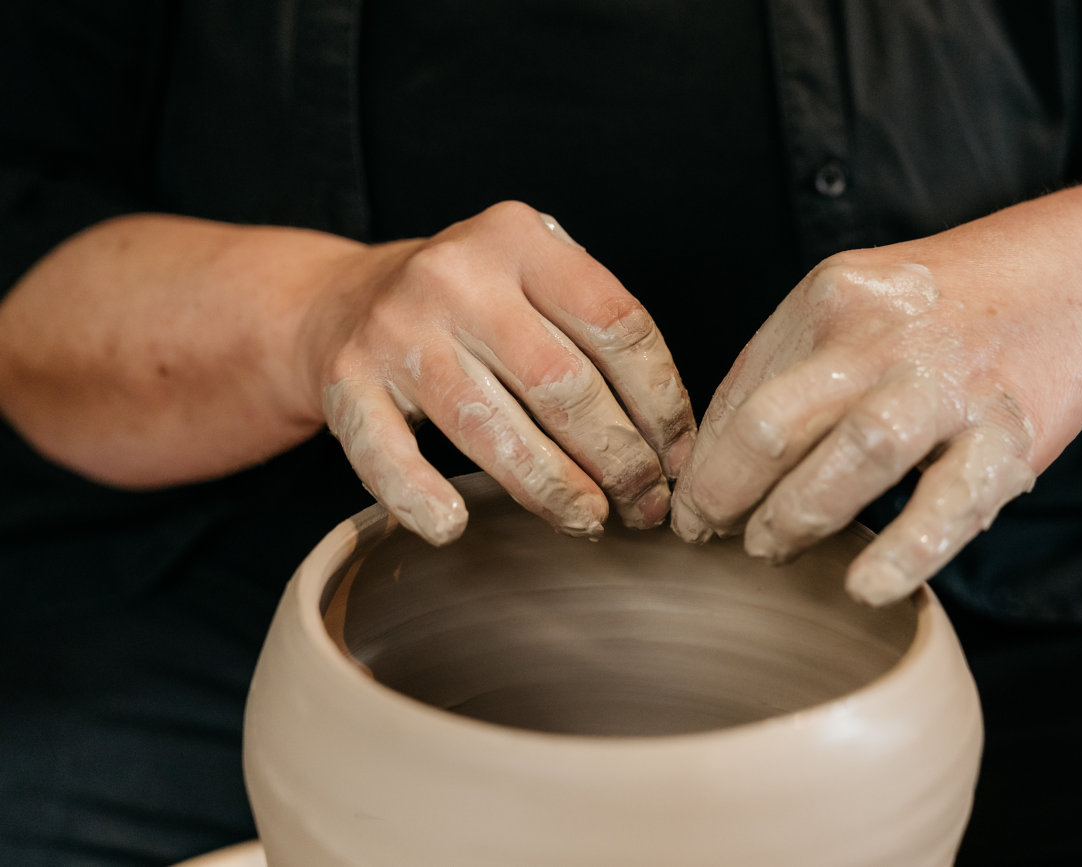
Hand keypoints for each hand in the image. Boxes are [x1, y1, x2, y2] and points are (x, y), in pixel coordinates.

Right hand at [311, 201, 694, 544]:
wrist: (343, 299)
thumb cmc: (471, 304)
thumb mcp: (533, 279)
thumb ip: (594, 332)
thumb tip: (671, 442)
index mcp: (519, 240)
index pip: (617, 325)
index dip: (662, 403)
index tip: (679, 459)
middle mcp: (456, 276)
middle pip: (563, 383)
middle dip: (619, 459)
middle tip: (645, 505)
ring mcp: (396, 329)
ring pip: (490, 427)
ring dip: (552, 488)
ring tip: (589, 521)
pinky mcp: (346, 381)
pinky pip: (387, 454)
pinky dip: (421, 497)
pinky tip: (455, 526)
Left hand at [671, 162, 1081, 606]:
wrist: (1081, 279)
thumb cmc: (944, 308)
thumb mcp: (858, 303)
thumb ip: (789, 365)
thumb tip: (711, 455)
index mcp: (832, 298)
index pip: (740, 391)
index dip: (703, 459)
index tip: (688, 504)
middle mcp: (886, 336)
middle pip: (774, 426)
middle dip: (725, 495)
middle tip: (711, 535)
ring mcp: (950, 382)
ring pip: (854, 460)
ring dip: (795, 520)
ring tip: (771, 549)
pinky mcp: (1009, 432)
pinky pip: (948, 506)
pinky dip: (901, 553)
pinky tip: (863, 586)